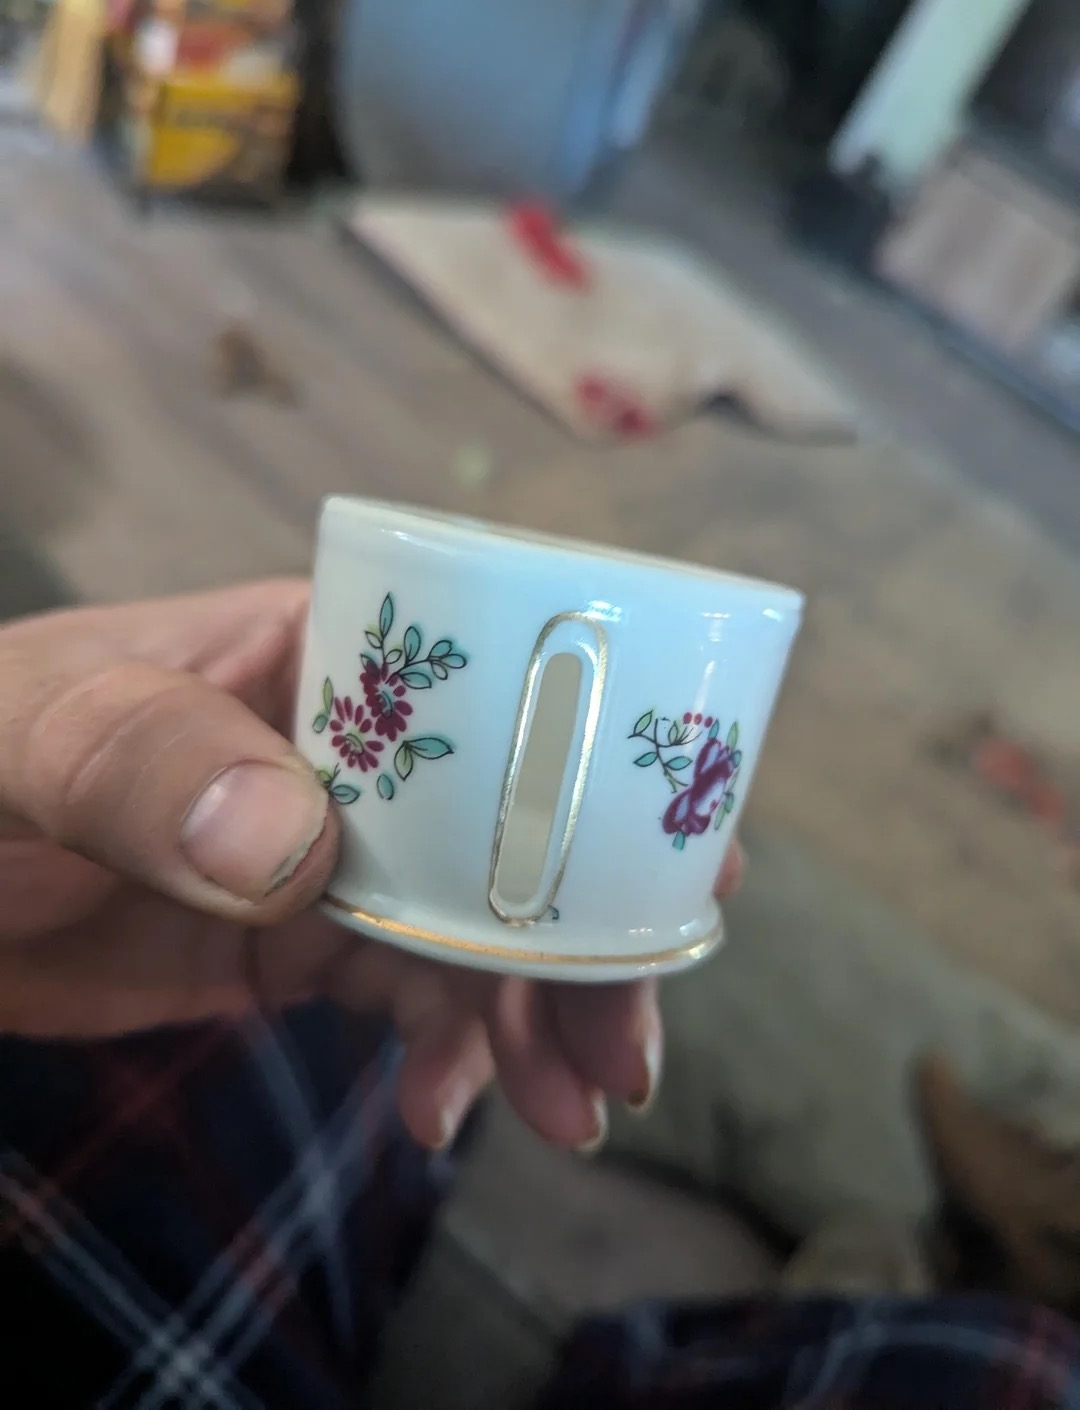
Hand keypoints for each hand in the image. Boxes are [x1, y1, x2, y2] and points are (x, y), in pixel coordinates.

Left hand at [0, 584, 745, 1150]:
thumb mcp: (36, 736)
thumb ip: (146, 760)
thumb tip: (299, 848)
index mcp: (330, 655)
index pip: (506, 695)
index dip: (611, 776)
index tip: (691, 872)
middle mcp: (359, 751)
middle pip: (517, 833)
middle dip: (591, 935)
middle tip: (628, 1046)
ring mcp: (336, 852)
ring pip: (480, 927)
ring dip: (537, 1015)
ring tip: (572, 1107)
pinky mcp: (304, 942)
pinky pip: (411, 993)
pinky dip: (451, 1051)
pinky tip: (451, 1109)